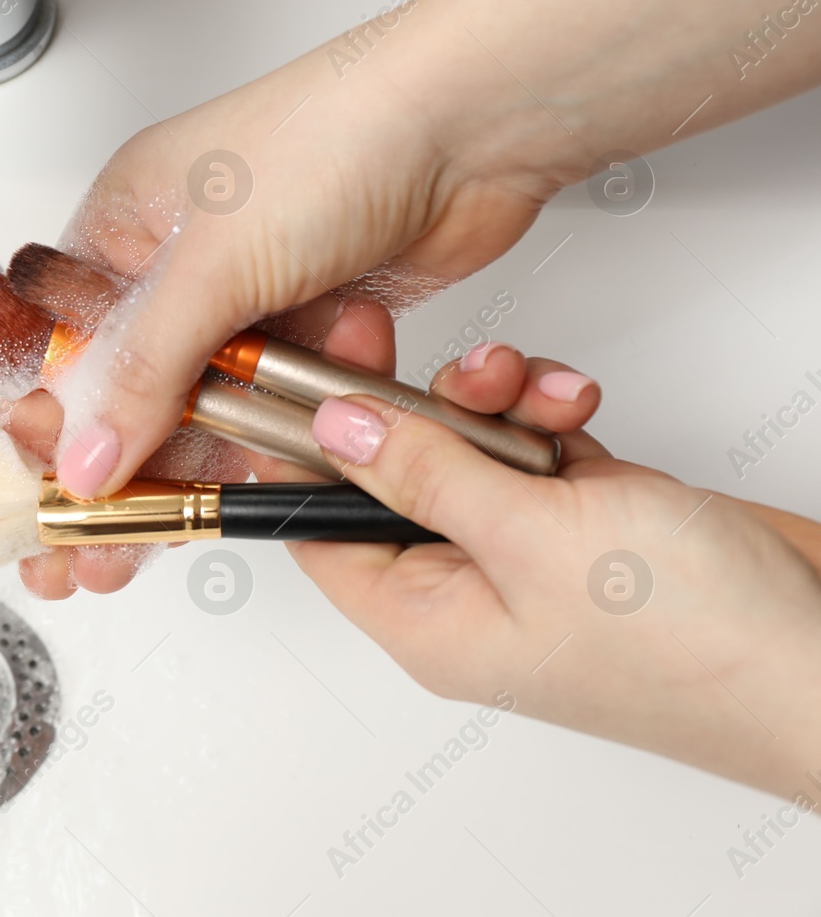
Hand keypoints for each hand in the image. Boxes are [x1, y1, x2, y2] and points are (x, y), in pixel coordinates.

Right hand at [46, 0, 820, 503]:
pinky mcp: (317, 319)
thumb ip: (143, 374)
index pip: (61, 345)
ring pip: (215, 403)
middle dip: (130, 466)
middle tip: (113, 541)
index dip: (50, 428)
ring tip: (199, 505)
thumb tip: (86, 457)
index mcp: (125, 221)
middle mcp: (183, 259)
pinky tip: (292, 436)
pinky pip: (283, 400)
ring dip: (219, 448)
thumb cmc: (337, 135)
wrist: (474, 124)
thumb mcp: (213, 266)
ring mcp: (254, 291)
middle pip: (136, 387)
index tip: (54, 499)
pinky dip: (289, 422)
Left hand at [297, 344, 820, 798]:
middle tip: (427, 357)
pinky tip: (578, 405)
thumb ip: (425, 474)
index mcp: (425, 618)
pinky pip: (534, 447)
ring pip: (467, 448)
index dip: (301, 448)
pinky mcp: (587, 520)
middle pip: (393, 475)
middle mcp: (468, 589)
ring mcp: (529, 553)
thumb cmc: (695, 641)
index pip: (315, 524)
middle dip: (415, 409)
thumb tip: (334, 428)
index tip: (308, 371)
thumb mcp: (530, 539)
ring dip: (494, 404)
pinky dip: (549, 416)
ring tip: (533, 393)